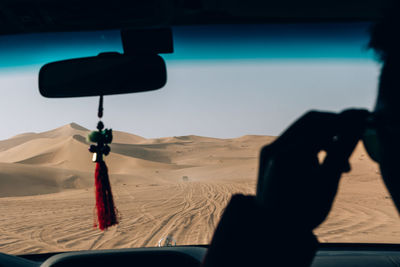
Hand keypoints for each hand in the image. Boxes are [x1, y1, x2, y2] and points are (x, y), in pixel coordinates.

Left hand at [256, 109, 368, 230]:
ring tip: (343, 167)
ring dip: (325, 141)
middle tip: (352, 141)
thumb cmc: (302, 211)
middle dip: (335, 128)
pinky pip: (293, 142)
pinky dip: (311, 148)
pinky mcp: (268, 156)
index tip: (359, 126)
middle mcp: (274, 148)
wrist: (273, 230)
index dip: (344, 122)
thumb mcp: (328, 182)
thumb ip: (342, 150)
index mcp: (287, 155)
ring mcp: (268, 151)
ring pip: (303, 132)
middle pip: (310, 122)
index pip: (322, 124)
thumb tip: (354, 124)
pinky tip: (323, 166)